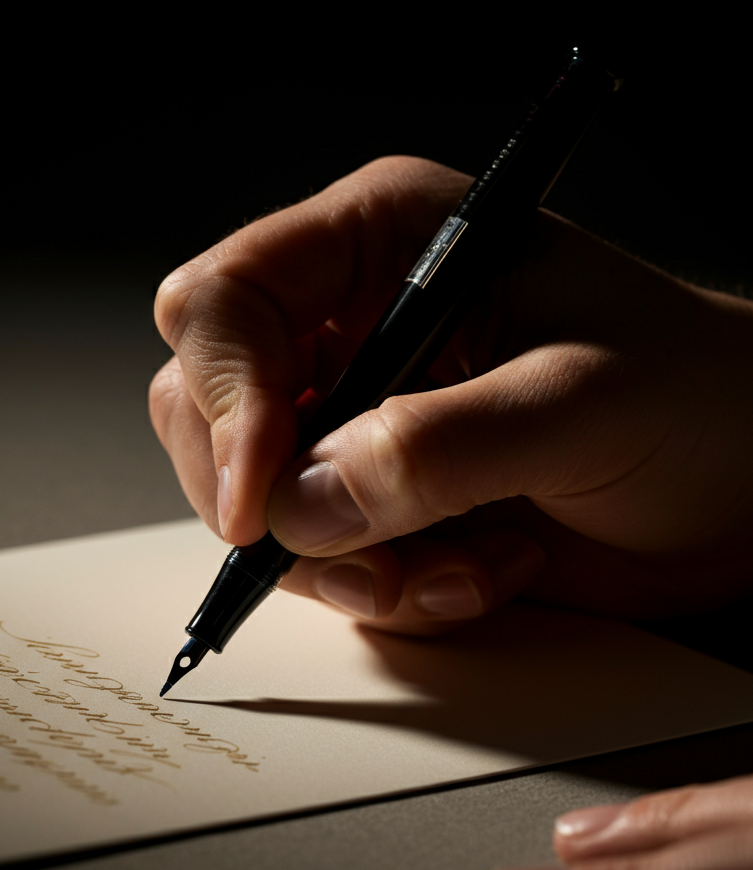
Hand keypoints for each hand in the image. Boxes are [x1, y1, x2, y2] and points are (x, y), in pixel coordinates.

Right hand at [149, 157, 752, 633]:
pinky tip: (476, 575)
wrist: (745, 487)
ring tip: (456, 569)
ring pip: (255, 500)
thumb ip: (436, 449)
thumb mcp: (582, 404)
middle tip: (365, 555)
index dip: (223, 398)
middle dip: (273, 502)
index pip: (225, 301)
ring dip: (343, 565)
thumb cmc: (696, 399)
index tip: (260, 499)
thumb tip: (300, 506)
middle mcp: (349, 325)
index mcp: (382, 244)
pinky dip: (387, 591)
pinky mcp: (373, 496)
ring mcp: (354, 416)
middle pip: (206, 405)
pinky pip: (317, 558)